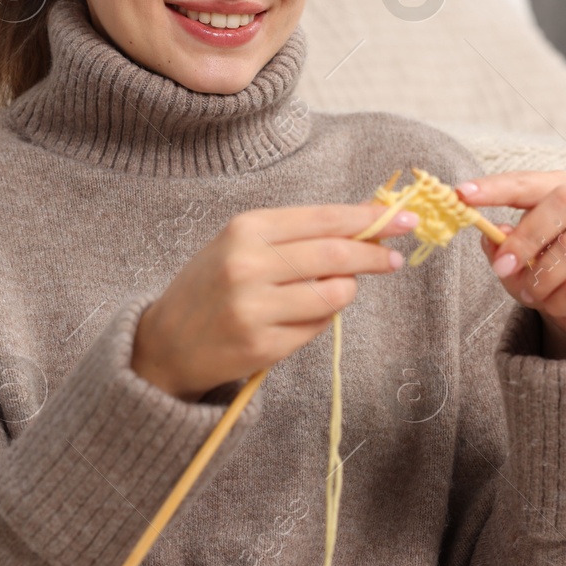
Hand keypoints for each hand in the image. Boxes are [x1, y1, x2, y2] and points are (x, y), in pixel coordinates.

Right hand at [131, 201, 416, 400]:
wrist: (165, 343)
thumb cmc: (211, 286)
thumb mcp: (241, 245)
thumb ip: (296, 236)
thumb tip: (365, 225)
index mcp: (245, 229)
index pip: (322, 219)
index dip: (366, 219)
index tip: (401, 219)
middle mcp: (248, 265)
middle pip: (335, 254)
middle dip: (373, 254)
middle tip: (395, 258)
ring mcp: (255, 308)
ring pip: (333, 294)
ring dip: (343, 292)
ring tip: (327, 292)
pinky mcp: (262, 346)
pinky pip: (317, 328)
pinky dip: (319, 320)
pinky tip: (298, 318)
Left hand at [454, 171, 565, 353]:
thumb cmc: (550, 274)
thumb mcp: (516, 262)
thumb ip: (500, 247)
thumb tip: (491, 233)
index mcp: (565, 192)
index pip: (530, 182)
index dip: (497, 187)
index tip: (462, 195)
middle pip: (564, 201)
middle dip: (526, 236)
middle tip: (502, 266)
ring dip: (541, 278)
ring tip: (532, 294)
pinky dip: (558, 302)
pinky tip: (557, 306)